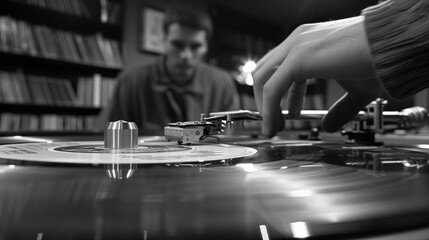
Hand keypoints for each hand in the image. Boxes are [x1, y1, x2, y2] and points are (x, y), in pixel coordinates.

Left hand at [252, 16, 380, 136]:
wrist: (395, 48)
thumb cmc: (380, 61)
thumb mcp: (356, 91)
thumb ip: (340, 108)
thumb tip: (328, 126)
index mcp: (308, 43)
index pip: (278, 68)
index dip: (276, 94)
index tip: (284, 115)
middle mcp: (298, 40)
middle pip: (264, 71)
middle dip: (264, 100)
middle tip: (274, 124)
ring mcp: (296, 46)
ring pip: (262, 78)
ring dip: (263, 107)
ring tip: (272, 128)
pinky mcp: (299, 57)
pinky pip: (273, 88)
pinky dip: (269, 109)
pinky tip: (274, 125)